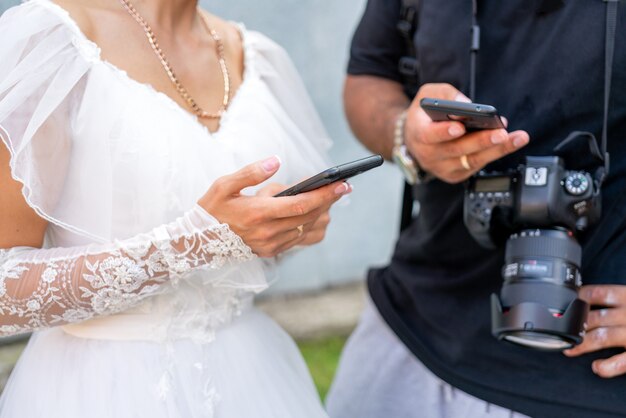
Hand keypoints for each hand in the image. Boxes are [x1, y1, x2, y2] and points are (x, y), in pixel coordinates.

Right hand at [197, 156, 349, 256]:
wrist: (198, 242)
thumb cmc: (211, 209)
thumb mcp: (224, 185)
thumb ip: (250, 173)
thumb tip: (275, 161)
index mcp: (258, 213)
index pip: (300, 205)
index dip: (324, 195)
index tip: (342, 184)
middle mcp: (268, 232)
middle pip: (309, 216)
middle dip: (329, 201)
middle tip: (344, 187)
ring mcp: (271, 245)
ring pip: (307, 229)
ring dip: (321, 213)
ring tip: (329, 198)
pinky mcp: (271, 252)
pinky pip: (299, 239)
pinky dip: (310, 225)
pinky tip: (315, 214)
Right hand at [404, 83, 529, 183]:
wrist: (416, 139)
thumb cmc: (424, 115)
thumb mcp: (428, 95)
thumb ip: (446, 95)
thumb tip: (468, 105)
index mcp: (418, 133)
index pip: (429, 135)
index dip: (444, 132)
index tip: (459, 127)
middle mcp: (428, 154)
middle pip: (456, 150)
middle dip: (480, 141)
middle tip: (501, 133)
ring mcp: (442, 167)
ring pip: (470, 161)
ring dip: (496, 150)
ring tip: (516, 138)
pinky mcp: (455, 174)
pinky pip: (476, 166)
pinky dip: (494, 154)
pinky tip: (509, 144)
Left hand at [564, 285, 625, 377]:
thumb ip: (620, 296)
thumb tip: (590, 295)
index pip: (596, 293)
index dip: (577, 297)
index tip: (563, 302)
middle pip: (593, 316)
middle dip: (573, 323)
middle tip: (558, 329)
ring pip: (601, 337)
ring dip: (581, 343)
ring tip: (567, 348)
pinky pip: (624, 361)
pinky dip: (608, 366)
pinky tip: (597, 368)